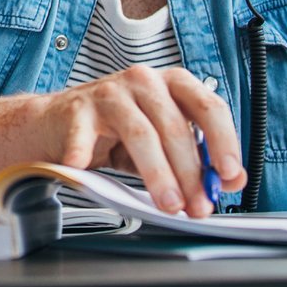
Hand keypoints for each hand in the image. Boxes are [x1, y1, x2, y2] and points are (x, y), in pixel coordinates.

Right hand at [31, 65, 244, 216]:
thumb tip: (229, 182)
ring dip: (158, 174)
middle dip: (190, 173)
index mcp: (172, 84)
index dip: (224, 142)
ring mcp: (110, 93)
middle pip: (175, 127)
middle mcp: (144, 81)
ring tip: (167, 203)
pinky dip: (83, 152)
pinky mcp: (78, 108)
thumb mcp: (161, 141)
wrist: (57, 123)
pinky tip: (83, 168)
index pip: (209, 107)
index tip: (229, 174)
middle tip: (196, 205)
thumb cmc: (114, 131)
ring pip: (141, 134)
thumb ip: (195, 157)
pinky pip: (84, 134)